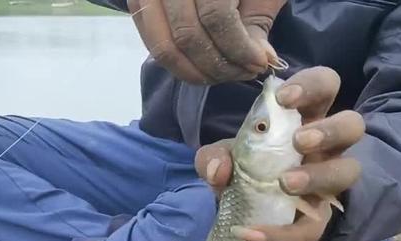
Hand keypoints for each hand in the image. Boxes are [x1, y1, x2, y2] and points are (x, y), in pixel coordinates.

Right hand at [126, 0, 286, 84]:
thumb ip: (256, 22)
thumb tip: (262, 60)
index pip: (215, 17)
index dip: (238, 48)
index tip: (258, 64)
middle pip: (187, 36)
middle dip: (218, 65)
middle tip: (243, 73)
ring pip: (164, 47)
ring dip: (196, 72)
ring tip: (224, 73)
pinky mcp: (138, 3)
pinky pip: (153, 45)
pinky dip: (178, 63)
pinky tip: (202, 66)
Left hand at [194, 66, 363, 240]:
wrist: (252, 215)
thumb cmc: (248, 168)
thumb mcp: (226, 158)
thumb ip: (215, 156)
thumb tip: (219, 170)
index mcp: (306, 117)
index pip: (326, 85)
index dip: (312, 85)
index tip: (284, 99)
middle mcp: (327, 146)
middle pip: (352, 124)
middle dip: (329, 130)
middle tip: (299, 141)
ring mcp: (329, 182)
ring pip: (350, 171)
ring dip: (319, 175)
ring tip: (286, 183)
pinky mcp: (320, 221)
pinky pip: (311, 229)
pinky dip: (280, 234)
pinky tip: (252, 234)